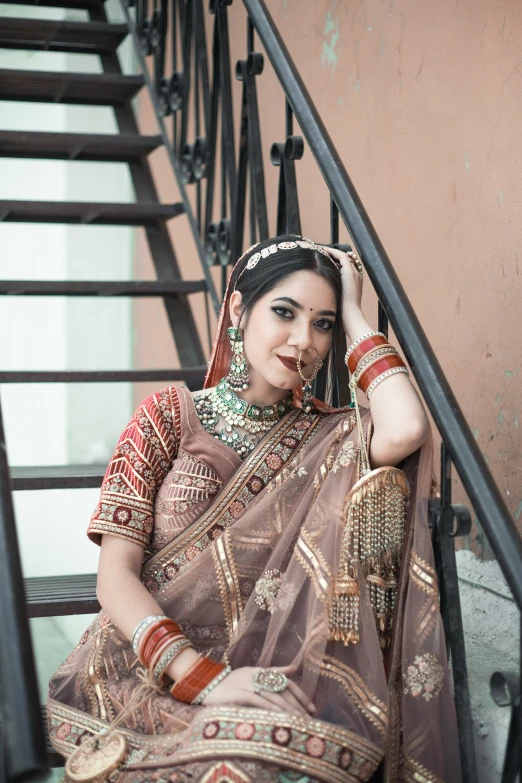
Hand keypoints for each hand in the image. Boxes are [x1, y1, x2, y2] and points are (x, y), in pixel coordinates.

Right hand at [201, 665, 315, 716]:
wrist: (206, 683)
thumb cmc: (231, 681)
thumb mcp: (252, 672)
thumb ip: (273, 671)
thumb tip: (294, 668)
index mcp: (262, 671)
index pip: (286, 682)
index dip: (301, 695)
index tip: (312, 708)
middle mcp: (257, 676)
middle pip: (283, 691)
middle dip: (298, 706)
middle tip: (309, 719)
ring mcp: (248, 685)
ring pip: (273, 697)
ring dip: (288, 710)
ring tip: (299, 722)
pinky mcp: (239, 694)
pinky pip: (258, 702)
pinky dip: (270, 709)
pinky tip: (279, 718)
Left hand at [321, 246, 362, 334]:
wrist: (349, 315)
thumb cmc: (342, 311)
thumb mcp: (336, 299)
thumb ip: (331, 292)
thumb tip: (319, 291)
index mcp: (354, 282)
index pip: (345, 266)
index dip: (335, 261)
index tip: (323, 259)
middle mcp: (356, 275)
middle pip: (345, 259)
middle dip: (332, 255)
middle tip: (320, 252)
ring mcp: (354, 273)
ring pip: (343, 256)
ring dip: (331, 251)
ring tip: (320, 249)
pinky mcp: (350, 272)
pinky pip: (341, 256)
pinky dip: (332, 252)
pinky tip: (322, 251)